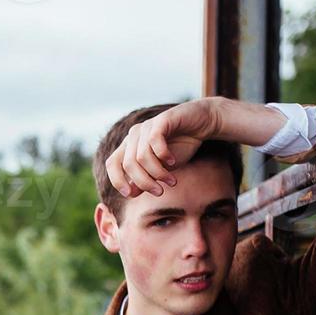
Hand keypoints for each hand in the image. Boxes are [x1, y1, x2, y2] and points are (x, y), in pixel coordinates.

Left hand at [104, 98, 221, 198]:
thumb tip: (131, 193)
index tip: (130, 195)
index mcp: (129, 146)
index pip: (112, 163)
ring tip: (171, 181)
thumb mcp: (161, 168)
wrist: (203, 123)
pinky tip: (173, 161)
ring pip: (142, 156)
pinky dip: (163, 156)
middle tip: (160, 192)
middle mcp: (134, 135)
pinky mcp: (161, 119)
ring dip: (157, 173)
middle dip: (143, 182)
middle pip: (128, 164)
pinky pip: (154, 141)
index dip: (117, 180)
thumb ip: (145, 179)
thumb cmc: (180, 146)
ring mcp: (147, 126)